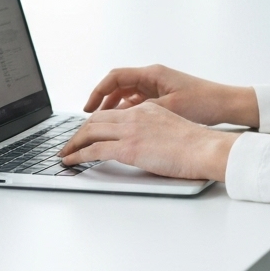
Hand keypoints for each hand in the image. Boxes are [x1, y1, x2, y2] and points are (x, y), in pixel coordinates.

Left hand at [58, 100, 238, 181]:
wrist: (205, 148)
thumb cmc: (195, 144)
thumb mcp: (171, 128)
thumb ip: (154, 130)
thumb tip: (145, 143)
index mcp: (146, 109)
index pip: (112, 112)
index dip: (95, 122)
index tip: (86, 132)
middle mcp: (135, 115)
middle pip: (97, 119)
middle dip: (79, 132)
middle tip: (69, 144)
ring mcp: (131, 130)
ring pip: (91, 131)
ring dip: (73, 143)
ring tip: (64, 154)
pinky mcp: (129, 148)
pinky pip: (95, 149)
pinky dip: (78, 155)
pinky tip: (70, 161)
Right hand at [82, 64, 258, 127]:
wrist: (226, 103)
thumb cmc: (203, 102)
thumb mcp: (169, 108)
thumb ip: (142, 112)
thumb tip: (117, 120)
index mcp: (152, 74)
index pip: (115, 77)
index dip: (97, 92)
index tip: (87, 109)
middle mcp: (153, 77)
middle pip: (118, 85)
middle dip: (101, 102)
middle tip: (88, 120)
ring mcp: (157, 87)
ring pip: (126, 95)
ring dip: (113, 108)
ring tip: (102, 127)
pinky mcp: (163, 98)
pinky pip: (137, 102)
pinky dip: (126, 113)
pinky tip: (122, 127)